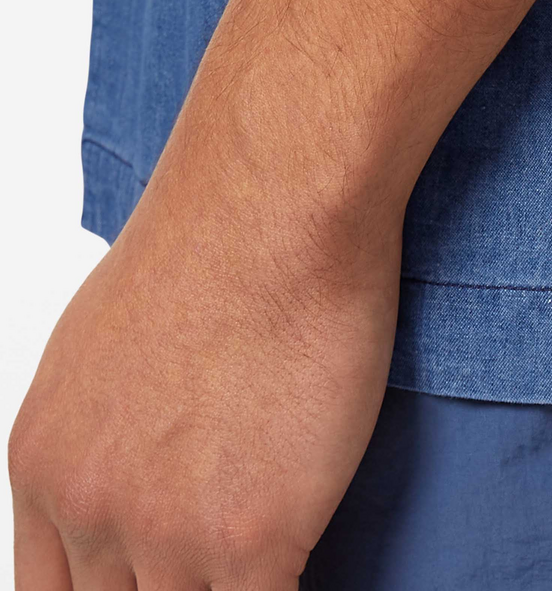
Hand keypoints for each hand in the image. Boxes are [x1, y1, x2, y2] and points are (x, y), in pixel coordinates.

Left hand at [8, 150, 401, 588]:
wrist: (274, 200)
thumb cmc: (213, 234)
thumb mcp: (106, 338)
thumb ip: (108, 428)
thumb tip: (145, 462)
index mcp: (46, 462)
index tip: (156, 583)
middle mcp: (88, 510)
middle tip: (214, 567)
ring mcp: (167, 534)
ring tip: (265, 556)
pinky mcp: (251, 541)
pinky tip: (305, 560)